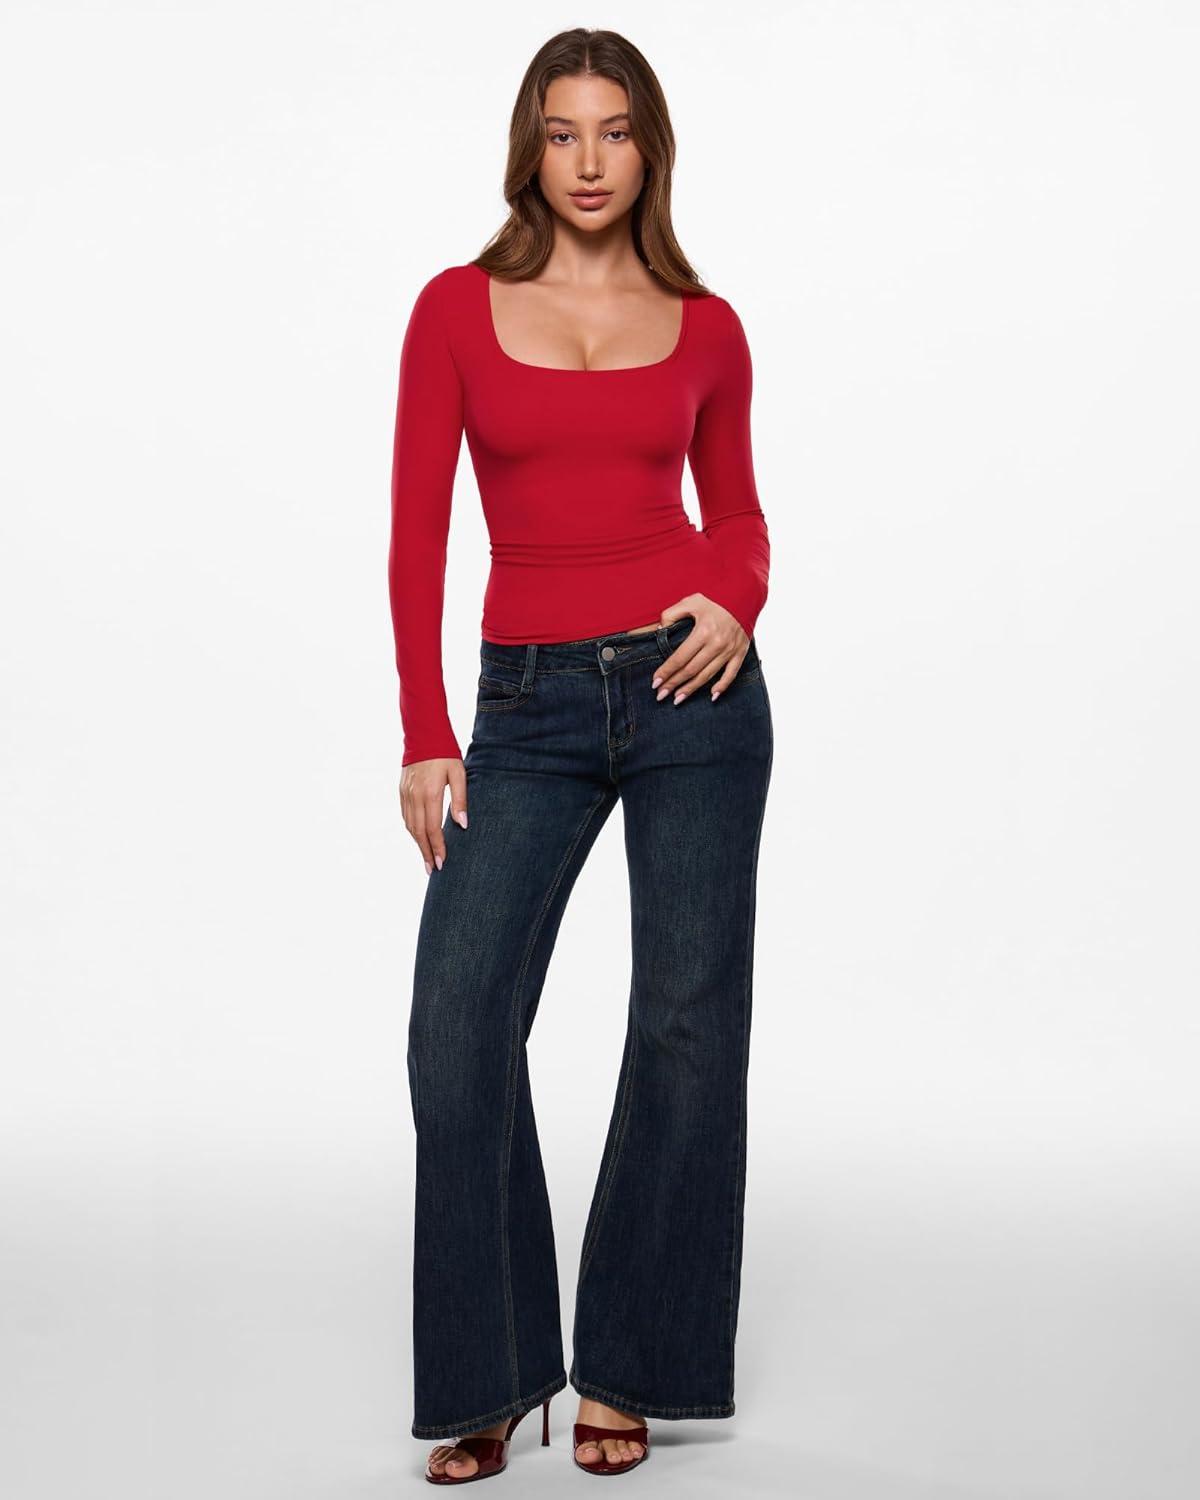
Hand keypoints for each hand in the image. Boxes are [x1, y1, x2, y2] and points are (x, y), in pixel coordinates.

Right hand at [399, 758, 467, 874]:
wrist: (423, 734)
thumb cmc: (445, 753)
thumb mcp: (459, 774)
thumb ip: (460, 800)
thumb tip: (462, 825)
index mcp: (430, 794)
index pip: (432, 828)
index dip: (437, 847)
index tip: (442, 863)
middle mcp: (414, 796)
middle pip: (418, 832)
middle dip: (426, 852)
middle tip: (432, 869)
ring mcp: (406, 793)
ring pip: (409, 825)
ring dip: (417, 843)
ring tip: (425, 858)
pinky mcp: (402, 790)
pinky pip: (405, 815)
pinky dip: (411, 829)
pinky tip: (417, 837)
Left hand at [650, 594, 750, 703]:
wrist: (744, 595)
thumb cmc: (715, 598)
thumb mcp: (690, 601)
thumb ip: (671, 614)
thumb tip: (660, 631)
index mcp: (703, 631)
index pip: (680, 658)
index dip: (666, 672)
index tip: (655, 682)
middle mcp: (716, 644)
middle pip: (691, 670)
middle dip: (674, 684)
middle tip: (661, 695)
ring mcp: (729, 650)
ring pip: (707, 676)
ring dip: (691, 689)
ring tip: (678, 699)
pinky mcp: (740, 653)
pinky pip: (731, 674)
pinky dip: (722, 687)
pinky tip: (711, 696)